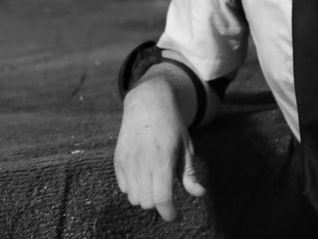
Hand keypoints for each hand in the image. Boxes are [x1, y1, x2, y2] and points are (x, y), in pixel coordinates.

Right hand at [113, 76, 205, 220]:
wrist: (148, 102)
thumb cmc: (172, 125)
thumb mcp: (186, 147)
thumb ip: (189, 173)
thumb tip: (199, 193)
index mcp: (162, 158)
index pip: (162, 198)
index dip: (169, 213)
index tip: (176, 215)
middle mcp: (141, 161)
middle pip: (147, 202)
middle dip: (158, 203)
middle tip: (167, 192)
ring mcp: (127, 160)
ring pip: (133, 198)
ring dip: (145, 196)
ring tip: (155, 183)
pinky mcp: (118, 159)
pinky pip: (123, 187)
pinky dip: (133, 188)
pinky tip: (143, 175)